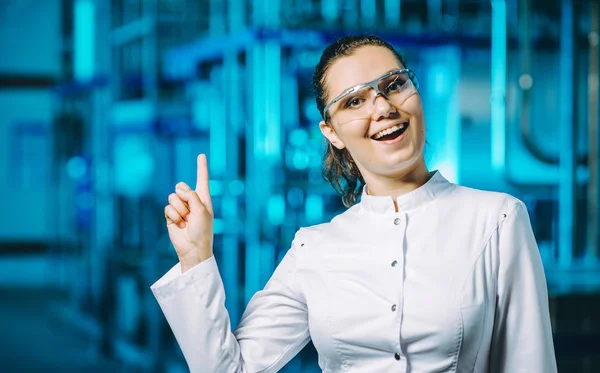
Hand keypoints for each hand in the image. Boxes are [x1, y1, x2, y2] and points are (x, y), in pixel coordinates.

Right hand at [164, 154, 213, 271]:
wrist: (192, 249)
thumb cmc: (202, 231)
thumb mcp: (202, 210)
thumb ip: (192, 196)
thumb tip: (179, 190)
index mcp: (203, 198)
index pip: (202, 179)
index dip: (201, 167)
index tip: (201, 155)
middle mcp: (192, 201)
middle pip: (181, 186)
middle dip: (183, 195)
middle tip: (189, 210)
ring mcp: (181, 208)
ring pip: (172, 197)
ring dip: (179, 209)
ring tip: (186, 220)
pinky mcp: (171, 216)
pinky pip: (167, 208)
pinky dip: (174, 216)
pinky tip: (179, 225)